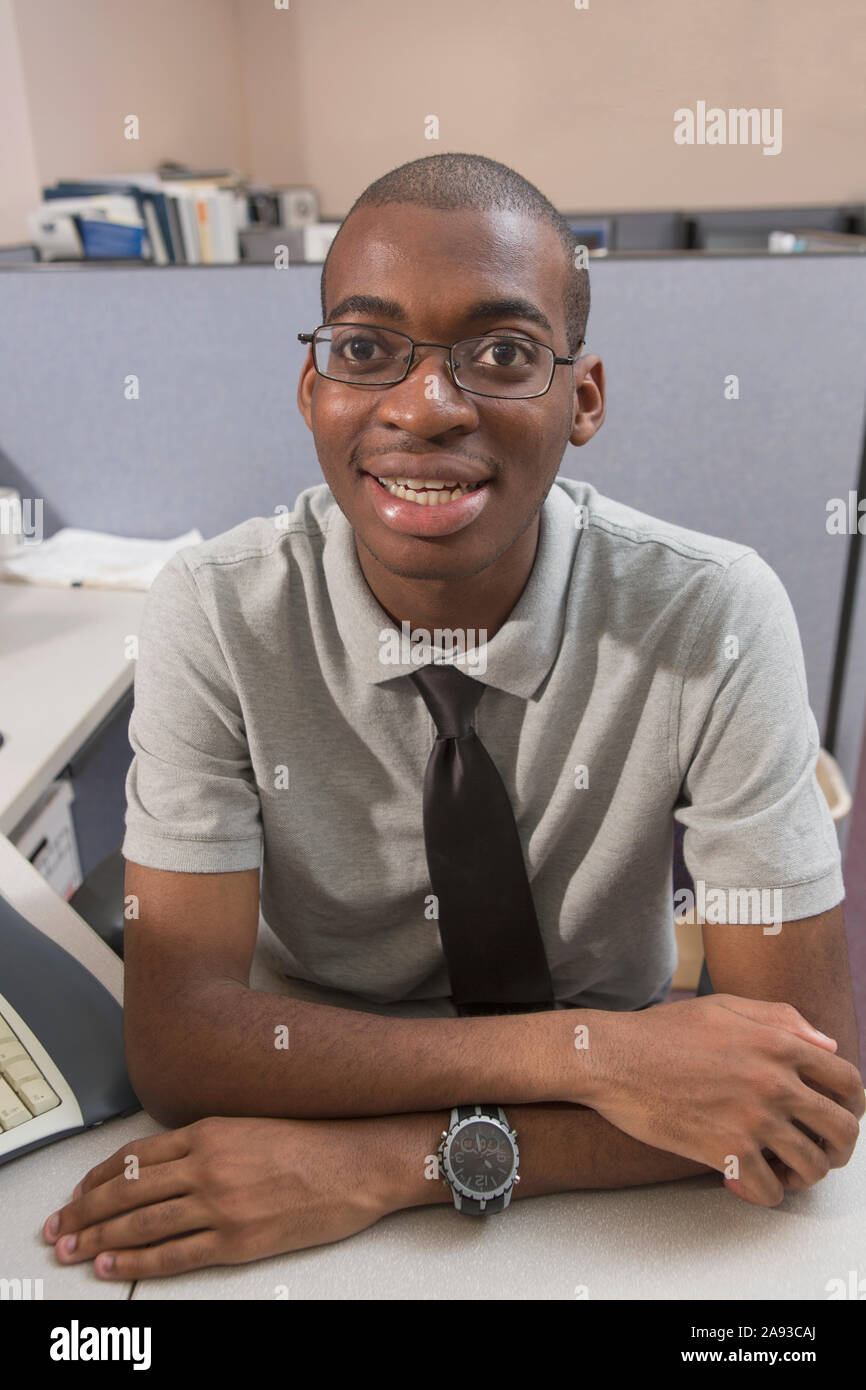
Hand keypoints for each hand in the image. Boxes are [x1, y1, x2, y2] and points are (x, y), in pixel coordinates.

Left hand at [42, 1115, 396, 1279]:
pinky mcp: (238, 1240)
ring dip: (99, 1238)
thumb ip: (207, 1141)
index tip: (77, 1192)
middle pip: (127, 1190)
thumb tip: (162, 1164)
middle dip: (84, 1211)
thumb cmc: (312, 1142)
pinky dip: (136, 1261)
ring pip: (141, 1223)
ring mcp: (221, 1204)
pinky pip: (174, 1254)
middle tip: (57, 1227)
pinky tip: (112, 1264)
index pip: (136, 1157)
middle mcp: (208, 1165)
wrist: (358, 1162)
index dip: (98, 1178)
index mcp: (210, 1132)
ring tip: (72, 1249)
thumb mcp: (250, 1126)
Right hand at [584, 995, 863, 1206]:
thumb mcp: (724, 1008)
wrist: (613, 1058)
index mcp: (778, 1043)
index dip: (852, 1105)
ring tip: (779, 1169)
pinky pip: (770, 1190)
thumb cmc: (662, 1032)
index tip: (835, 1117)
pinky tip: (746, 1180)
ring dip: (802, 1175)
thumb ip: (781, 1019)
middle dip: (837, 1148)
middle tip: (817, 1153)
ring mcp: (753, 1118)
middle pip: (842, 1130)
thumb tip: (827, 1046)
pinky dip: (764, 1192)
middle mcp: (775, 1082)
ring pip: (812, 1166)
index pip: (848, 1081)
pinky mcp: (726, 1151)